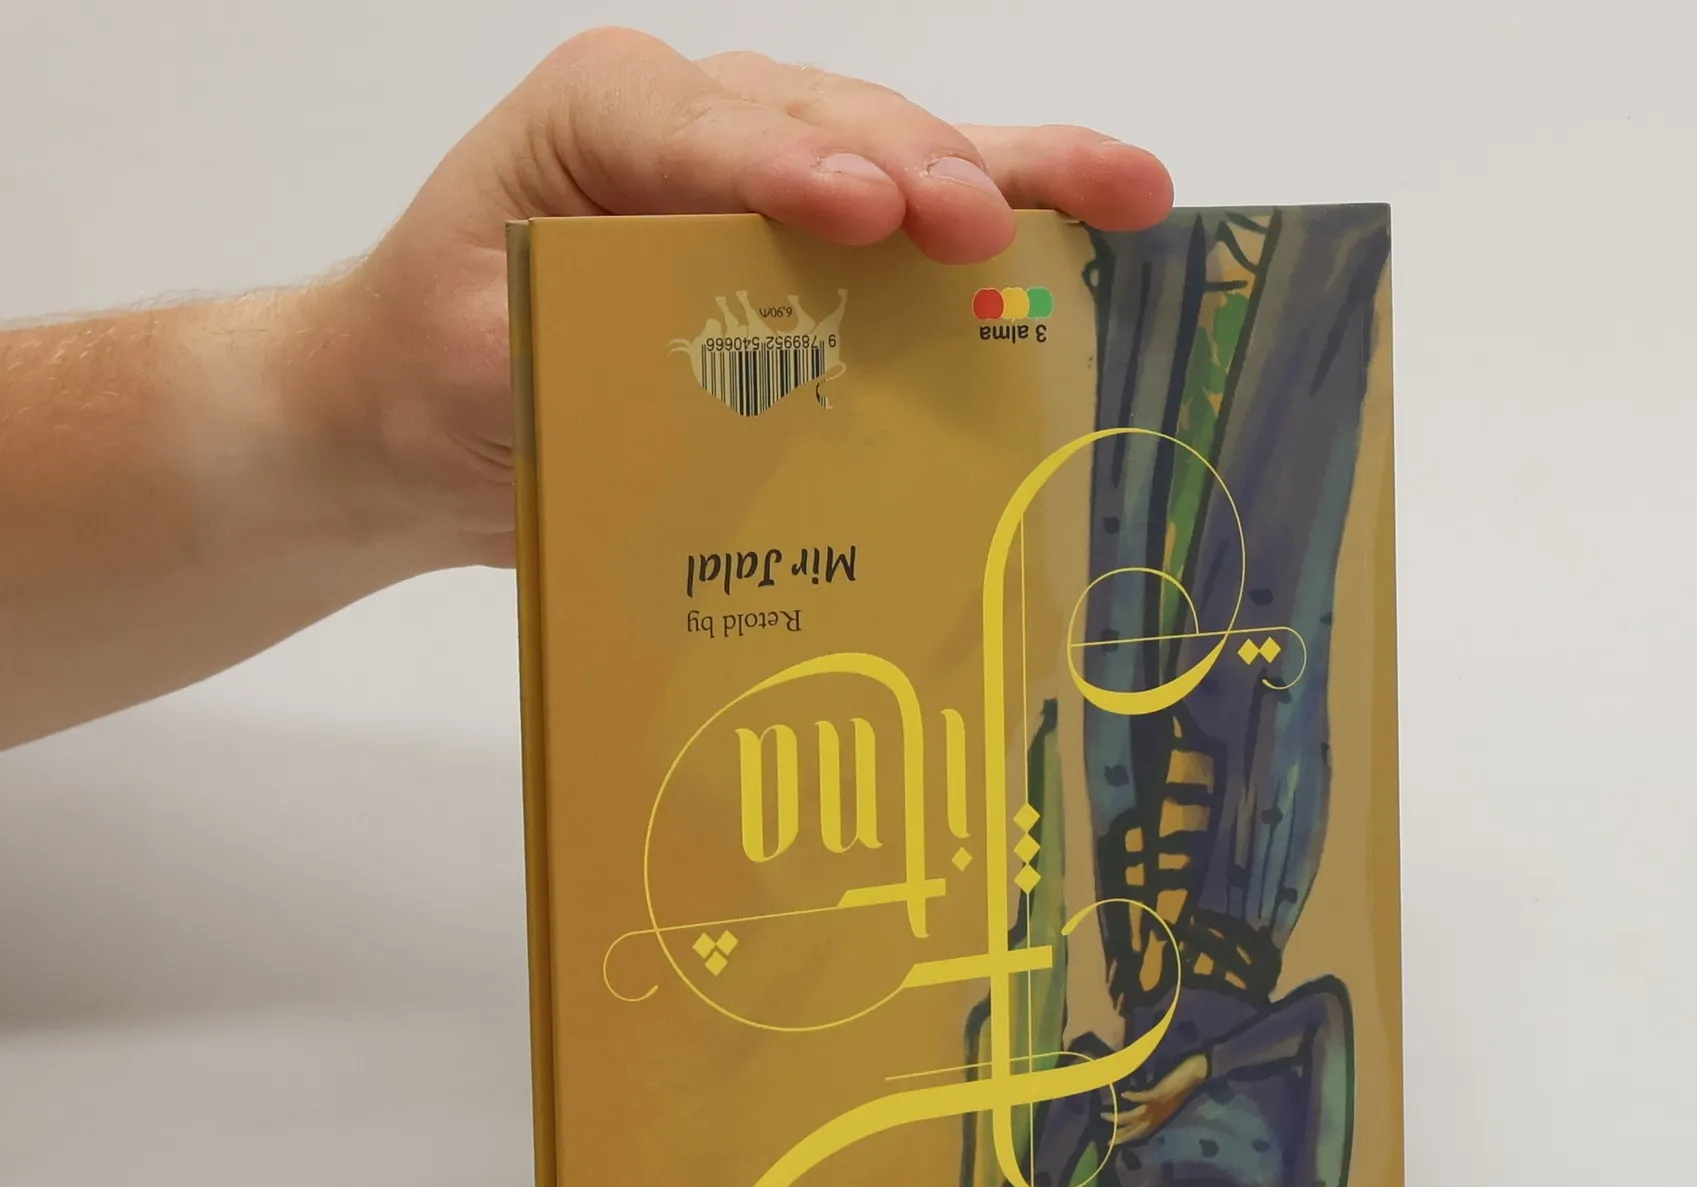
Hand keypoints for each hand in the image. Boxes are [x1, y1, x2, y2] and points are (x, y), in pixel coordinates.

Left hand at [294, 31, 1174, 571]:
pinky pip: (918, 211)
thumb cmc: (441, 364)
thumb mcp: (481, 361)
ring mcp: (765, 171)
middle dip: (915, 170)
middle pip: (824, 123)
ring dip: (1010, 172)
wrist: (424, 405)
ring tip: (1122, 194)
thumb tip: (729, 405)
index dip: (789, 171)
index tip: (865, 216)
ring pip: (897, 147)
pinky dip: (1014, 207)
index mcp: (599, 119)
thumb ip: (591, 356)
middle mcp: (694, 121)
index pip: (702, 134)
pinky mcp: (812, 243)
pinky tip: (1111, 209)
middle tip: (984, 231)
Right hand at [1111, 1053, 1210, 1146]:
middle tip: (1107, 1140)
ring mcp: (1158, 1105)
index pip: (1140, 1132)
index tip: (1112, 1142)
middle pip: (1136, 1129)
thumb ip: (1153, 1104)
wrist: (1196, 1074)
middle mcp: (1157, 1114)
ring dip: (1119, 1117)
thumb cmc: (1180, 1084)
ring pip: (1136, 1116)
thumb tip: (1138, 1106)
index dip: (1126, 1138)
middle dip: (1121, 1135)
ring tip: (1104, 1115)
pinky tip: (1123, 1094)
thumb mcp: (1165, 1099)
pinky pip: (1144, 1097)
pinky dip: (1134, 1097)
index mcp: (1159, 1117)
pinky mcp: (1160, 1093)